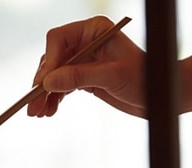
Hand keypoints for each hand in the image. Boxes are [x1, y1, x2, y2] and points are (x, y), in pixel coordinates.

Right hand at [28, 16, 146, 117]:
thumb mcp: (111, 76)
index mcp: (94, 30)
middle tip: (33, 105)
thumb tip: (49, 82)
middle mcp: (86, 41)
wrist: (158, 95)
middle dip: (42, 83)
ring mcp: (84, 59)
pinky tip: (49, 111)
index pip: (59, 39)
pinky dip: (54, 98)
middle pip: (52, 59)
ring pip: (54, 75)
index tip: (43, 85)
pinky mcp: (84, 76)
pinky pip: (62, 85)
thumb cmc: (144, 78)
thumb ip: (79, 77)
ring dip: (45, 94)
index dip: (49, 62)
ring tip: (39, 113)